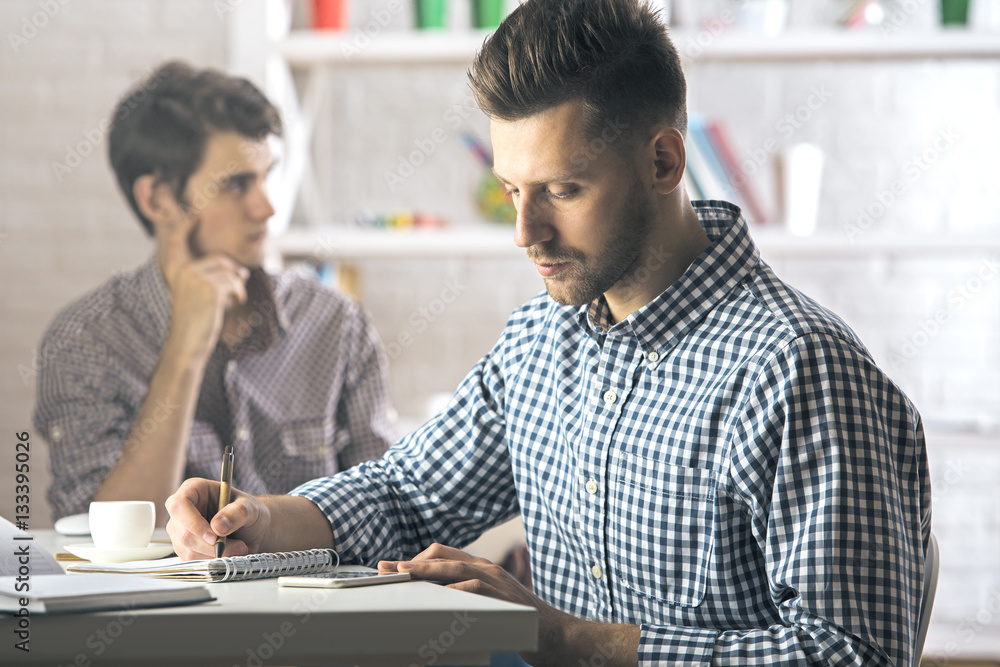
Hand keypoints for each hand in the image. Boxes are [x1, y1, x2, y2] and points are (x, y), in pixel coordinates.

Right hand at [158, 209, 248, 359]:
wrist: (188, 343)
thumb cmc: (196, 321)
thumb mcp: (200, 295)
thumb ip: (212, 278)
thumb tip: (241, 270)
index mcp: (175, 271)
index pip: (178, 242)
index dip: (184, 227)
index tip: (193, 215)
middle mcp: (182, 271)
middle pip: (220, 259)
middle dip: (234, 273)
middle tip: (237, 289)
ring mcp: (195, 277)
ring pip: (230, 272)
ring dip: (237, 288)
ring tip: (230, 302)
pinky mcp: (209, 287)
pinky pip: (235, 284)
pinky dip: (239, 295)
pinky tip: (233, 305)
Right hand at [165, 478, 269, 559]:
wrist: (253, 529)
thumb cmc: (248, 512)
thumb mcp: (250, 508)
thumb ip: (237, 513)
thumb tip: (217, 526)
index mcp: (194, 489)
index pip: (179, 505)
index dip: (194, 523)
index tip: (214, 537)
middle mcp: (182, 510)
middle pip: (184, 533)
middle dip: (212, 546)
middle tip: (239, 546)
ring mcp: (180, 530)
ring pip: (188, 550)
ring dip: (216, 555)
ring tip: (239, 548)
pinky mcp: (184, 548)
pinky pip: (192, 560)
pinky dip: (212, 561)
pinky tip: (228, 553)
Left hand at [377, 544, 581, 665]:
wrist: (556, 635)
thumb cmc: (521, 622)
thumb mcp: (491, 602)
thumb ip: (468, 596)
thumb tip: (436, 602)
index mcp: (483, 568)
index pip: (443, 554)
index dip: (416, 558)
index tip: (394, 567)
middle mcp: (487, 568)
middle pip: (442, 556)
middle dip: (411, 561)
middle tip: (387, 569)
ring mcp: (494, 581)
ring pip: (452, 568)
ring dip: (424, 571)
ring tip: (402, 575)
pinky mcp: (500, 597)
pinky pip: (470, 590)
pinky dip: (448, 593)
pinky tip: (432, 598)